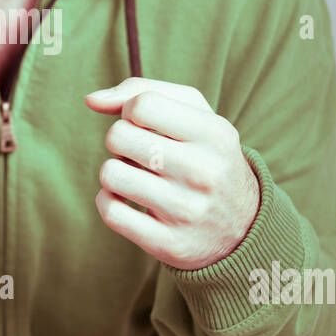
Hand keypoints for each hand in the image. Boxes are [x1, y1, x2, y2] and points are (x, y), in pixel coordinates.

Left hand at [85, 77, 260, 270]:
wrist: (244, 226)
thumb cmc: (207, 156)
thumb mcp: (195, 114)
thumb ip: (143, 91)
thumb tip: (91, 100)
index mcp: (215, 134)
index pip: (142, 105)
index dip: (131, 111)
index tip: (144, 125)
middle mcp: (204, 172)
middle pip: (118, 137)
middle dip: (120, 141)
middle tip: (140, 153)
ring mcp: (187, 211)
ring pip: (110, 174)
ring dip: (114, 172)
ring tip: (137, 177)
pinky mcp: (169, 244)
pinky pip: (110, 212)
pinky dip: (109, 201)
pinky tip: (127, 201)